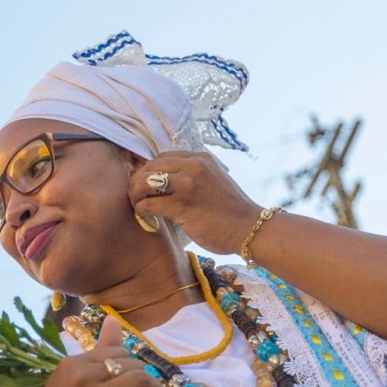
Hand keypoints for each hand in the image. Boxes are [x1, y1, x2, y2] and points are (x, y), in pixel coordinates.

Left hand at [130, 151, 260, 254]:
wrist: (250, 229)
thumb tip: (161, 183)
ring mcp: (187, 184)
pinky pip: (148, 204)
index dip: (148, 171)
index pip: (162, 157)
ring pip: (145, 183)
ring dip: (136, 195)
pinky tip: (147, 218)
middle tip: (136, 197)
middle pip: (150, 167)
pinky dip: (142, 211)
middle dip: (137, 182)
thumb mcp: (212, 181)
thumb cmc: (230, 211)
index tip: (145, 185)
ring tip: (138, 206)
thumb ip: (191, 177)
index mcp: (200, 158)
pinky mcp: (182, 205)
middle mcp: (193, 166)